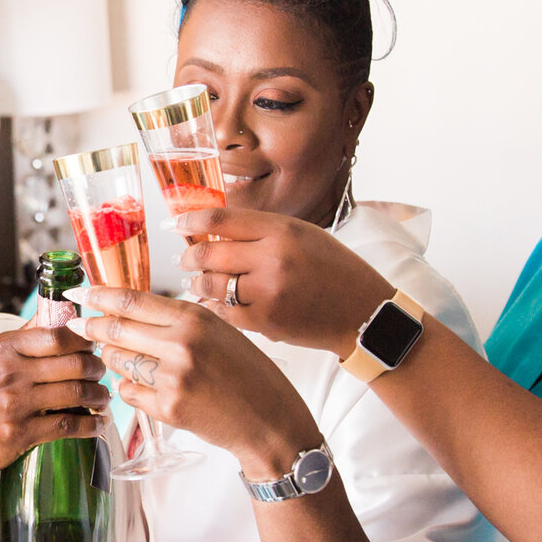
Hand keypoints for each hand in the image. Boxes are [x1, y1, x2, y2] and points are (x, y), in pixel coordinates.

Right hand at [0, 324, 109, 474]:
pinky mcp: (22, 432)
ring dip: (99, 397)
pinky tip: (98, 425)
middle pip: (75, 364)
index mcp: (6, 349)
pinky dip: (90, 425)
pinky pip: (69, 425)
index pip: (58, 336)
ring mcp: (17, 403)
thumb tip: (54, 312)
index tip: (94, 347)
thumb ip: (24, 338)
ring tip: (103, 399)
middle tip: (101, 374)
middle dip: (97, 369)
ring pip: (77, 393)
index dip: (85, 341)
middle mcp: (12, 373)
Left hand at [67, 286, 317, 475]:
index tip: (77, 292)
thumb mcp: (220, 333)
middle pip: (117, 329)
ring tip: (123, 359)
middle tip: (78, 326)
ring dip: (113, 359)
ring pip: (118, 361)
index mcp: (194, 318)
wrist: (271, 422)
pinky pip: (130, 393)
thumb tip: (132, 313)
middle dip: (91, 327)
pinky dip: (130, 389)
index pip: (132, 300)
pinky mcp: (168, 408)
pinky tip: (146, 388)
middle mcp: (181, 344)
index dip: (98, 295)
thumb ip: (179, 322)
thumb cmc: (249, 377)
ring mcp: (173, 377)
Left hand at [173, 206, 396, 354]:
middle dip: (189, 256)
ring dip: (198, 282)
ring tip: (198, 281)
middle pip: (208, 253)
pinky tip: (214, 302)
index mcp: (282, 230)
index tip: (177, 224)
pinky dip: (213, 306)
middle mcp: (273, 258)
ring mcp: (267, 292)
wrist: (364, 313)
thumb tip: (212, 231)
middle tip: (185, 258)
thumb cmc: (332, 270)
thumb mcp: (303, 235)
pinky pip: (223, 312)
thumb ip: (260, 231)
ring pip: (211, 284)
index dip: (190, 220)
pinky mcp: (265, 322)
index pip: (220, 219)